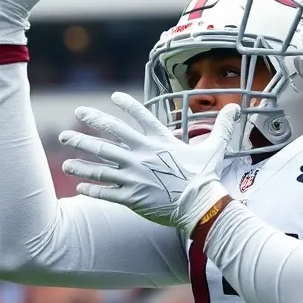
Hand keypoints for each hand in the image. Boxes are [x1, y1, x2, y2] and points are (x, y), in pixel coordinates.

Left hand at [59, 92, 238, 233]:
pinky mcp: (131, 196)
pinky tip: (79, 188)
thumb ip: (222, 126)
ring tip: (66, 160)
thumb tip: (236, 108)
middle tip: (71, 121)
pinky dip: (92, 190)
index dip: (125, 104)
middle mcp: (141, 154)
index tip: (112, 96)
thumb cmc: (206, 177)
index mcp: (159, 140)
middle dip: (87, 127)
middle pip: (108, 137)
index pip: (139, 116)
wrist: (200, 205)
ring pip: (100, 167)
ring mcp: (133, 175)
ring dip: (81, 163)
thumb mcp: (215, 147)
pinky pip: (106, 193)